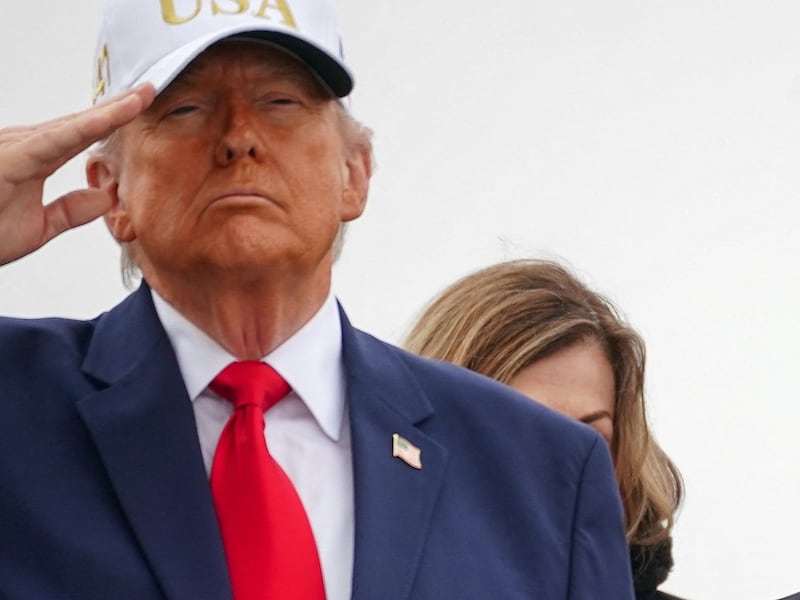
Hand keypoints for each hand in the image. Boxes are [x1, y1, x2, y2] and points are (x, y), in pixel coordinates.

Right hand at [0, 84, 154, 265]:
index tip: (141, 106)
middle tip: (151, 89)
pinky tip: (111, 117)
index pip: (80, 135)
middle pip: (80, 122)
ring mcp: (14, 147)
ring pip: (73, 125)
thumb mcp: (37, 228)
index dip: (112, 120)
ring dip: (109, 111)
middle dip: (118, 106)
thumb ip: (70, 211)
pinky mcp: (11, 158)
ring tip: (142, 96)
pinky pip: (56, 140)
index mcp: (32, 158)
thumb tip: (105, 198)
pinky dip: (86, 127)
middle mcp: (23, 145)